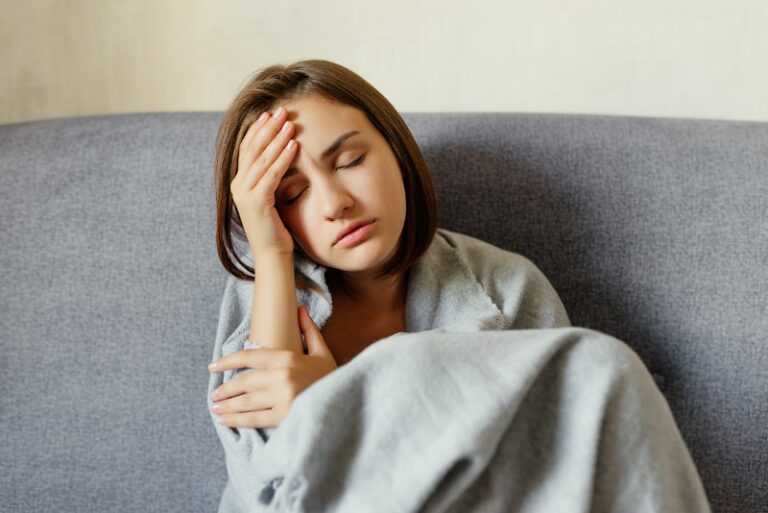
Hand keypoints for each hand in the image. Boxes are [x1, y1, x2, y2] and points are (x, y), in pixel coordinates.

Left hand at [208, 305, 337, 428]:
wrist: (348, 400)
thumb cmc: (332, 376)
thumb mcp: (321, 351)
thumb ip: (308, 330)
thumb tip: (299, 308)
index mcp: (287, 358)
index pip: (249, 356)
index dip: (228, 361)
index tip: (214, 366)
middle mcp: (282, 376)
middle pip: (244, 381)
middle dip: (226, 389)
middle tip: (214, 394)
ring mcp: (282, 397)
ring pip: (246, 401)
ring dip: (227, 406)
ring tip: (216, 408)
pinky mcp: (284, 416)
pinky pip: (254, 419)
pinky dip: (237, 420)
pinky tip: (225, 420)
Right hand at [230, 106, 297, 256]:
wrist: (272, 255)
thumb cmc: (276, 228)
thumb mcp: (271, 198)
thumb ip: (270, 179)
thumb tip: (281, 158)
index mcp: (239, 183)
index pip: (247, 149)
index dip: (258, 130)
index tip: (270, 114)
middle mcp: (238, 186)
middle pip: (252, 148)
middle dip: (268, 127)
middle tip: (282, 110)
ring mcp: (245, 194)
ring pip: (262, 158)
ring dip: (277, 138)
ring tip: (290, 122)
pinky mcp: (257, 201)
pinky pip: (272, 173)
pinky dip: (283, 157)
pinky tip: (294, 145)